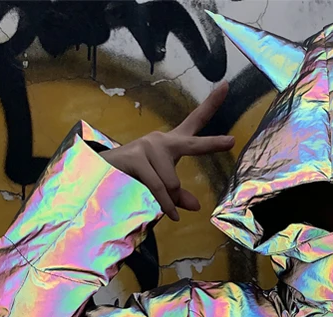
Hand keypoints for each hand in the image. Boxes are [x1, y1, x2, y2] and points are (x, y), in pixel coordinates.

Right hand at [97, 80, 234, 221]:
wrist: (101, 174)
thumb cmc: (135, 177)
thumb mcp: (161, 186)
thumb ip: (179, 196)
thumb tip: (196, 206)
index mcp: (172, 143)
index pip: (195, 121)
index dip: (210, 104)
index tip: (226, 85)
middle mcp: (162, 141)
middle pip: (192, 144)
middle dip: (212, 144)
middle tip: (232, 141)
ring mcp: (149, 146)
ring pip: (172, 182)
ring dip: (168, 198)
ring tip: (160, 202)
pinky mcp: (137, 157)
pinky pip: (160, 187)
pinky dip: (166, 204)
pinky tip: (171, 215)